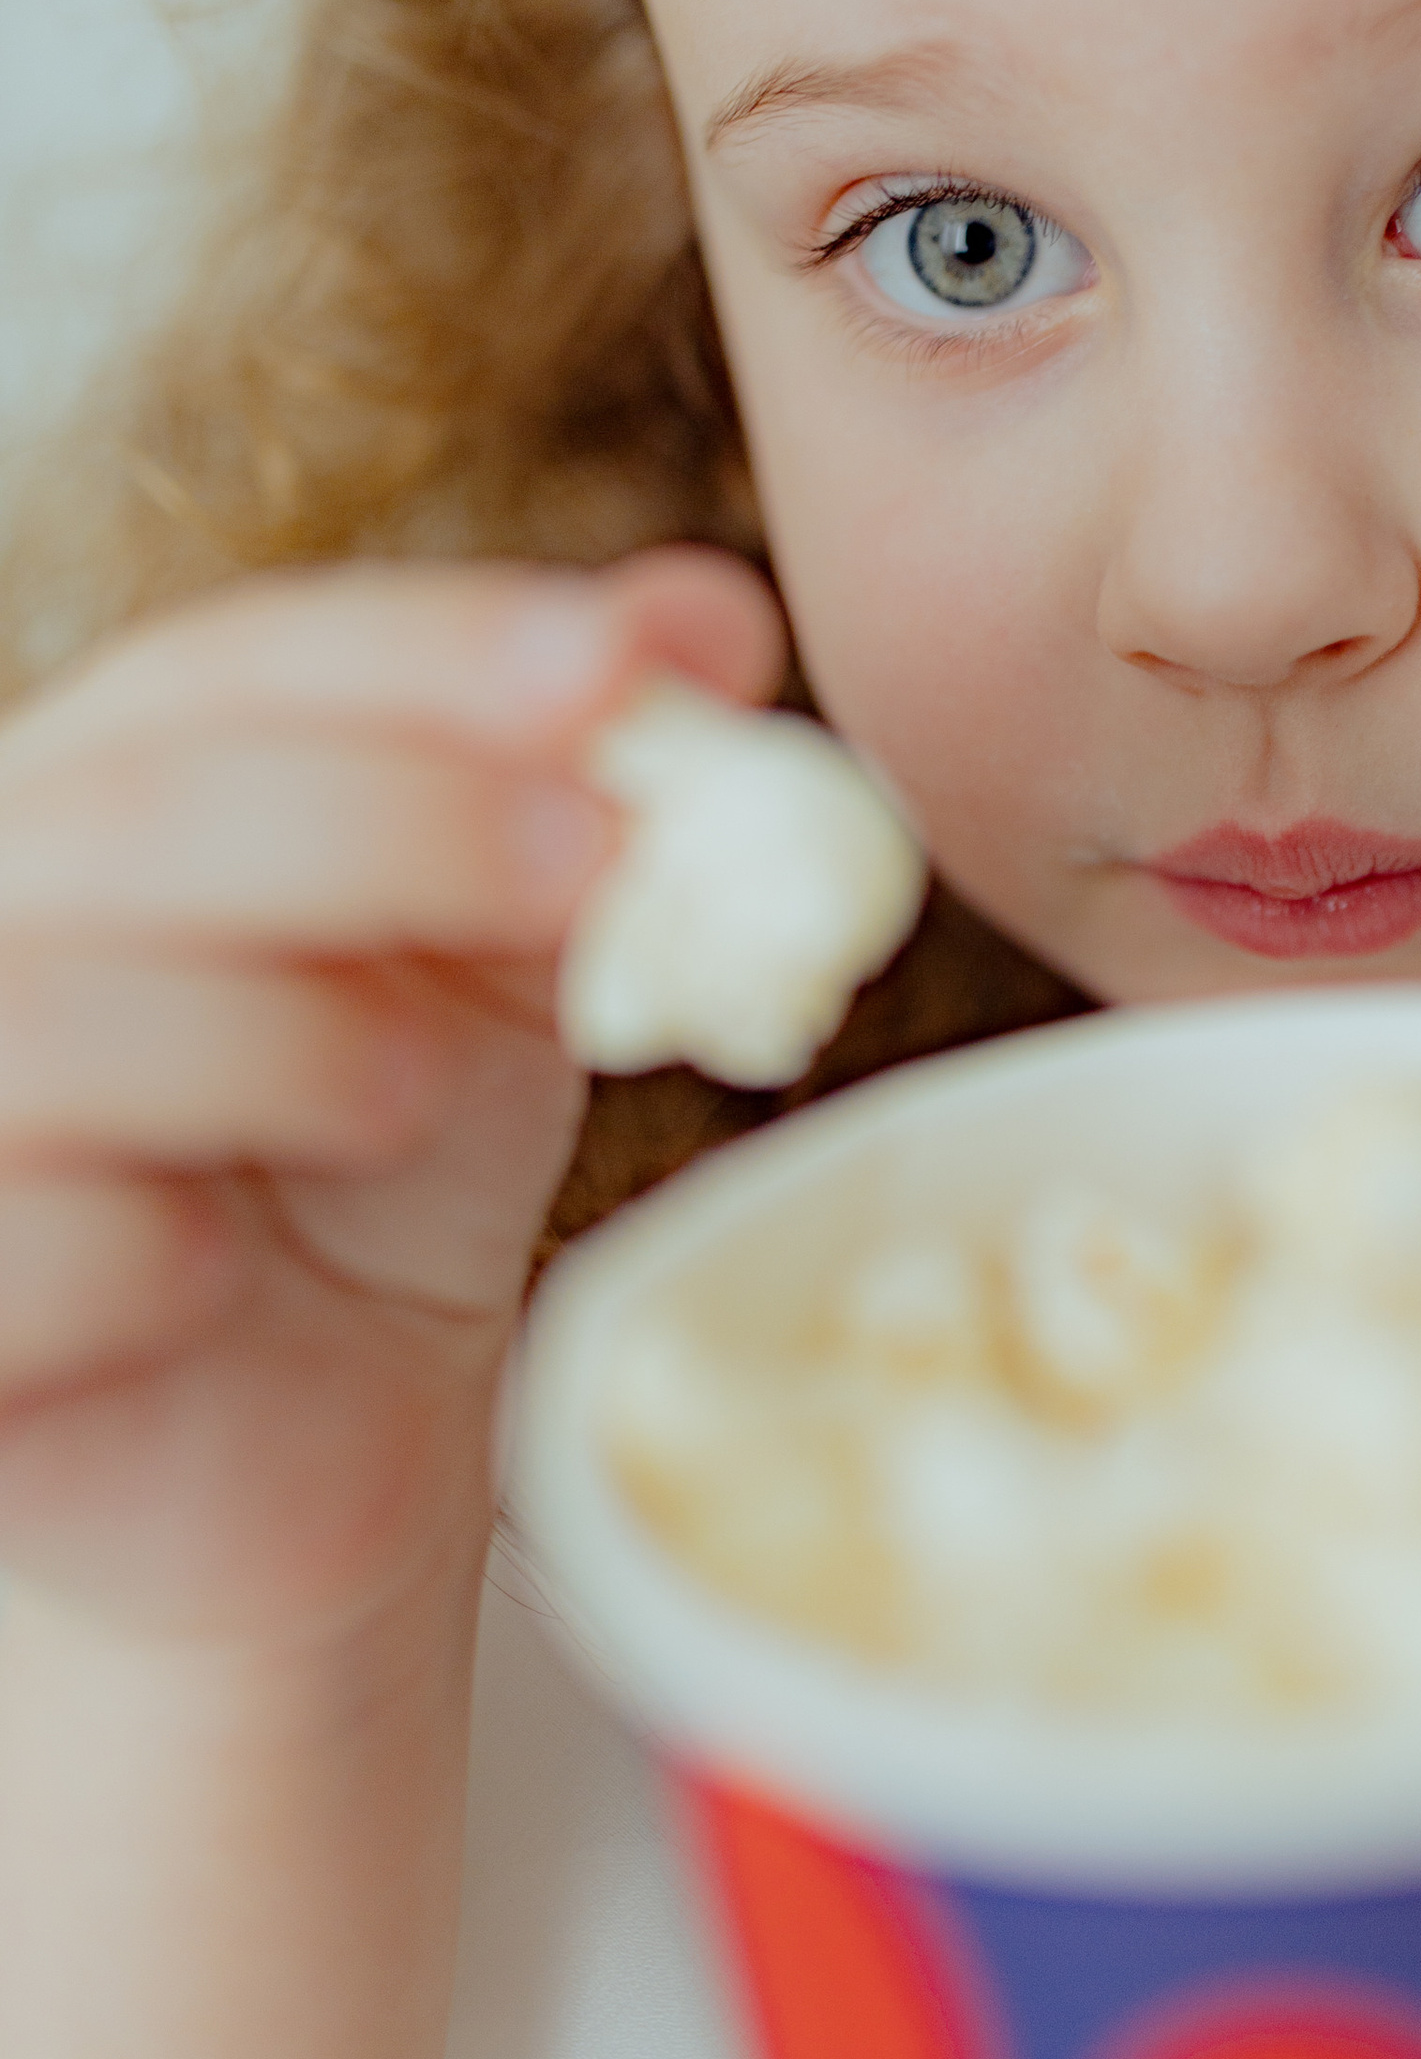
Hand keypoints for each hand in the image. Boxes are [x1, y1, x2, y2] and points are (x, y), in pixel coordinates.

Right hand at [0, 546, 778, 1657]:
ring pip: (64, 1019)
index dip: (421, 656)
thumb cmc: (387, 1159)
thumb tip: (713, 621)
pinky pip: (21, 1244)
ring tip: (406, 1096)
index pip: (228, 671)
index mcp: (101, 796)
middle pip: (145, 813)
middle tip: (601, 855)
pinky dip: (148, 1252)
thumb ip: (590, 786)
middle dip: (398, 817)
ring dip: (281, 1043)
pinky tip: (223, 1277)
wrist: (318, 1438)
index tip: (619, 667)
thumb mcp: (508, 960)